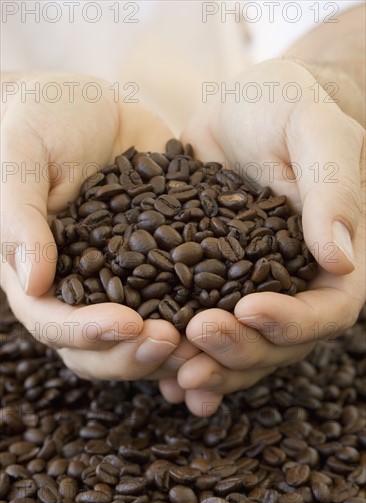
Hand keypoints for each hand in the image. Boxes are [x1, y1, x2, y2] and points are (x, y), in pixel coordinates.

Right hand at [1, 73, 180, 380]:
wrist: (89, 106)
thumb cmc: (40, 122)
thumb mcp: (20, 156)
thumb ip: (20, 218)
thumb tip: (33, 282)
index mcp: (41, 274)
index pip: (55, 323)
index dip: (87, 332)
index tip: (128, 324)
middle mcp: (84, 289)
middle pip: (101, 348)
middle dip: (135, 354)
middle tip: (174, 341)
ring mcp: (125, 281)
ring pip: (144, 337)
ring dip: (173, 350)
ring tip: (208, 341)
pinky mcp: (161, 264)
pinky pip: (180, 301)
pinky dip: (201, 318)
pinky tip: (232, 320)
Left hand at [159, 59, 364, 415]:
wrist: (242, 108)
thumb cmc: (287, 105)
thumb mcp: (313, 131)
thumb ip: (333, 189)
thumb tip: (340, 258)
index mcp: (333, 256)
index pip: (328, 309)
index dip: (292, 321)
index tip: (248, 309)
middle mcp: (296, 283)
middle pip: (280, 342)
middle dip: (240, 349)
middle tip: (197, 338)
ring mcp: (253, 288)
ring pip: (242, 348)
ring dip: (212, 368)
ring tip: (175, 376)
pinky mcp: (213, 284)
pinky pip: (206, 330)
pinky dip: (190, 358)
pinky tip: (164, 378)